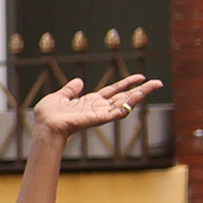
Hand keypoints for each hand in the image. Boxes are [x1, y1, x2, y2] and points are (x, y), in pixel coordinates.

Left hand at [30, 72, 161, 138]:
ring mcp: (101, 113)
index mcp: (90, 102)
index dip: (126, 83)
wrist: (45, 125)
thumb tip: (79, 81)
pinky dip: (130, 103)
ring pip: (126, 103)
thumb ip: (70, 90)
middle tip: (158, 82)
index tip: (140, 76)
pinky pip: (119, 111)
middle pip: (124, 97)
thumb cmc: (47, 115)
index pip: (113, 91)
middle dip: (141, 90)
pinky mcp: (101, 118)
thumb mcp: (59, 97)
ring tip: (156, 84)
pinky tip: (139, 94)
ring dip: (141, 94)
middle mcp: (98, 107)